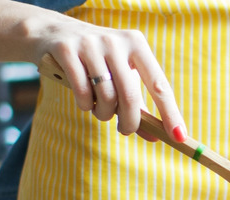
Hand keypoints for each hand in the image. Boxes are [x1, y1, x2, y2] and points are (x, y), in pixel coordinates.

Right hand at [31, 17, 185, 141]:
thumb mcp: (120, 76)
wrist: (50, 33)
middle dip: (130, 122)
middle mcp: (116, 42)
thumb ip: (138, 106)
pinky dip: (84, 105)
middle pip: (130, 96)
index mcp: (137, 44)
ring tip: (99, 111)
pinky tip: (84, 102)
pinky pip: (81, 92)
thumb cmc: (96, 61)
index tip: (179, 136)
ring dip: (103, 114)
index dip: (170, 113)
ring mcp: (90, 44)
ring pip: (105, 96)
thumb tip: (156, 137)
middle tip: (125, 131)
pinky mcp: (67, 50)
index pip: (159, 85)